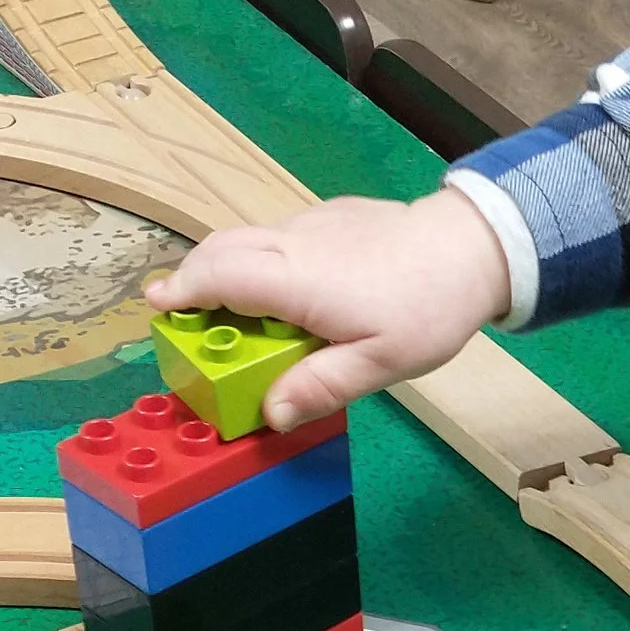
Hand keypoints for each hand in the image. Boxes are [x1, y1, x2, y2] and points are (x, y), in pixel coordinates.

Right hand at [144, 182, 513, 430]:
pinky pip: (278, 232)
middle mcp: (294, 242)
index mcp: (296, 279)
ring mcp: (312, 222)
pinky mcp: (331, 215)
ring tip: (224, 305)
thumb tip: (271, 415)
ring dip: (225, 265)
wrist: (473, 247)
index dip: (183, 290)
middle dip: (193, 277)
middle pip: (222, 249)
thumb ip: (321, 387)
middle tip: (180, 312)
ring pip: (249, 237)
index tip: (156, 305)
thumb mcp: (379, 364)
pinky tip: (282, 287)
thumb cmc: (428, 308)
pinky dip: (260, 256)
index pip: (220, 276)